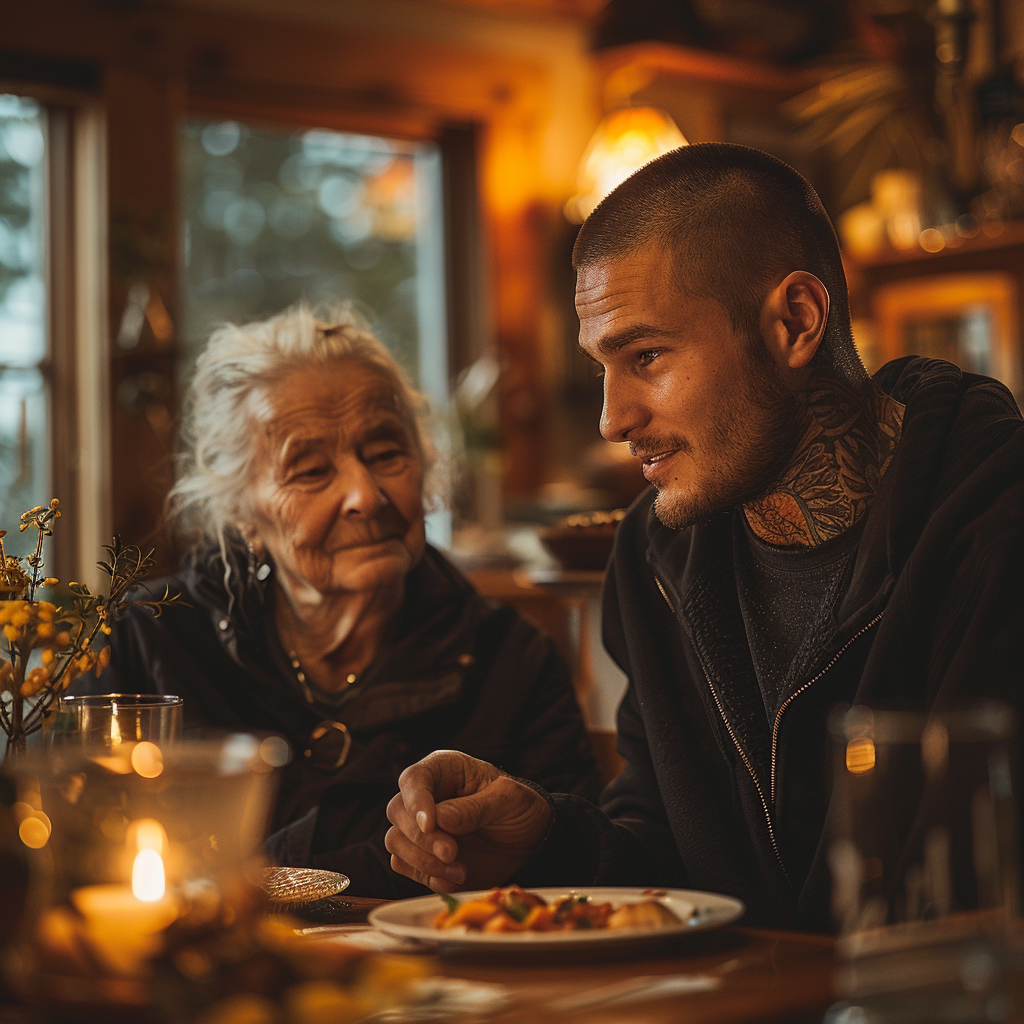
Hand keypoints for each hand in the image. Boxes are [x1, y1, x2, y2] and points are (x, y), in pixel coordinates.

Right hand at [385, 750, 552, 891]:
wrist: (530, 843)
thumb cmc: (519, 808)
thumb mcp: (509, 799)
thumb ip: (476, 807)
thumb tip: (440, 818)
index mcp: (444, 770)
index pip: (414, 778)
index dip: (416, 801)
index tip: (430, 824)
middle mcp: (426, 797)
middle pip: (397, 811)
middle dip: (421, 837)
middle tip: (451, 852)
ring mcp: (421, 828)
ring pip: (395, 841)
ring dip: (423, 860)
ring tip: (460, 870)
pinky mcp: (422, 857)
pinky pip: (406, 868)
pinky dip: (427, 877)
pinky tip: (456, 879)